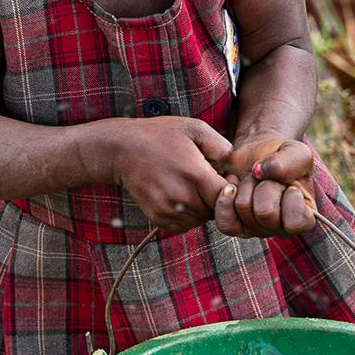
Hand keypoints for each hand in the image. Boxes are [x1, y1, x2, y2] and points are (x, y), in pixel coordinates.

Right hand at [107, 117, 231, 235]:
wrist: (123, 149)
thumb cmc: (162, 135)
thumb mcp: (196, 128)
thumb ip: (222, 147)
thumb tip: (231, 169)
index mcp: (195, 175)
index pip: (227, 198)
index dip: (230, 190)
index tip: (223, 178)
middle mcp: (182, 197)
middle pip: (215, 211)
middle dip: (215, 198)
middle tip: (205, 180)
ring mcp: (168, 210)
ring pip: (200, 220)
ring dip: (201, 208)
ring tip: (191, 186)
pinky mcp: (157, 218)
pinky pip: (184, 225)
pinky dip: (187, 215)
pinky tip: (180, 196)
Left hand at [215, 138, 319, 238]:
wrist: (256, 154)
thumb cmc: (281, 156)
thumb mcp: (296, 152)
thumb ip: (290, 161)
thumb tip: (262, 172)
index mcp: (304, 217)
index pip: (296, 221)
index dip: (291, 197)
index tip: (291, 185)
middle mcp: (280, 228)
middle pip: (266, 213)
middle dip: (264, 185)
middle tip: (267, 179)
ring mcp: (256, 229)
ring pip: (244, 209)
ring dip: (246, 185)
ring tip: (253, 180)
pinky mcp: (234, 226)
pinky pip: (225, 222)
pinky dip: (225, 198)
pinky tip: (232, 186)